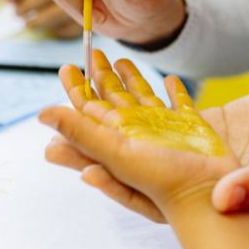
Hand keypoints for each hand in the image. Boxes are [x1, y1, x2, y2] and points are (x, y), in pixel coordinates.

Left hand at [39, 50, 238, 220]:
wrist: (207, 195)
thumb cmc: (161, 181)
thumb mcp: (114, 154)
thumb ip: (80, 133)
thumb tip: (42, 114)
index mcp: (117, 136)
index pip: (88, 107)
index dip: (76, 88)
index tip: (66, 67)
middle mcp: (139, 131)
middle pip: (114, 97)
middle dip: (102, 76)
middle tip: (92, 53)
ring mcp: (166, 129)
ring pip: (144, 97)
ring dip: (134, 79)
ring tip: (123, 60)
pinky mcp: (193, 127)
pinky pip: (182, 104)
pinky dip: (176, 92)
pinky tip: (171, 80)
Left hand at [45, 60, 248, 221]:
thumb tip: (224, 199)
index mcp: (205, 190)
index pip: (146, 189)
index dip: (106, 173)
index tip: (65, 153)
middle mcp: (193, 172)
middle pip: (132, 155)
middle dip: (90, 134)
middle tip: (49, 108)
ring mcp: (196, 145)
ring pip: (143, 125)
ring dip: (109, 101)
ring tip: (78, 73)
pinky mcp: (206, 122)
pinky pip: (164, 105)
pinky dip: (142, 87)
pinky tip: (121, 64)